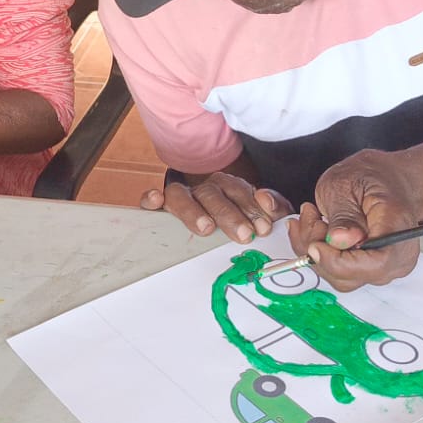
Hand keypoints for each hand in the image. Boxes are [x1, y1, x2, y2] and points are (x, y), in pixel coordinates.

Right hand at [142, 172, 289, 242]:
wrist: (205, 209)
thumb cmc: (236, 215)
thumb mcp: (259, 211)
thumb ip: (271, 206)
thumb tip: (268, 201)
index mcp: (229, 188)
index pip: (240, 191)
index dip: (251, 208)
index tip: (262, 228)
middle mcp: (205, 189)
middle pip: (213, 194)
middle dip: (229, 214)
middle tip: (242, 234)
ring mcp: (181, 196)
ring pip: (182, 195)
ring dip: (193, 210)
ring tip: (206, 228)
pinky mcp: (160, 205)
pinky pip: (150, 199)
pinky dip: (151, 198)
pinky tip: (156, 201)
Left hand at [290, 151, 418, 290]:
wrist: (388, 179)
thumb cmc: (373, 177)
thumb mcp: (348, 183)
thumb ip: (344, 214)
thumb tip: (339, 241)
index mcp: (397, 228)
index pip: (375, 264)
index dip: (340, 262)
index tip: (315, 246)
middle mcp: (397, 256)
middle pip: (352, 275)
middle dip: (320, 249)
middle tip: (309, 216)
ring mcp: (385, 267)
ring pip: (340, 277)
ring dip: (315, 249)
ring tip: (311, 217)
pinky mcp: (369, 269)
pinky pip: (338, 272)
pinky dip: (319, 252)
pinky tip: (312, 228)